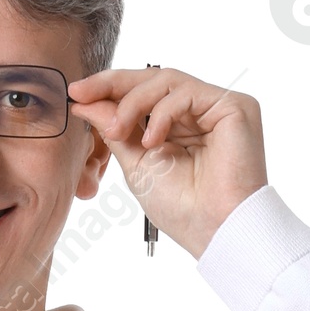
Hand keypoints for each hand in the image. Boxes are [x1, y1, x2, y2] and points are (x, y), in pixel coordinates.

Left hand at [67, 65, 267, 258]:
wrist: (214, 230)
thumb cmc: (182, 208)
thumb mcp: (136, 163)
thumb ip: (114, 128)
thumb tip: (84, 102)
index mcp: (178, 126)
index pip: (142, 95)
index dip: (108, 90)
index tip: (76, 94)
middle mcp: (199, 112)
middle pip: (152, 80)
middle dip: (113, 85)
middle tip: (83, 94)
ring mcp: (216, 107)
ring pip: (166, 81)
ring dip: (133, 102)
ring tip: (117, 130)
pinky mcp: (233, 106)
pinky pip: (187, 92)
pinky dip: (162, 113)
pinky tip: (153, 141)